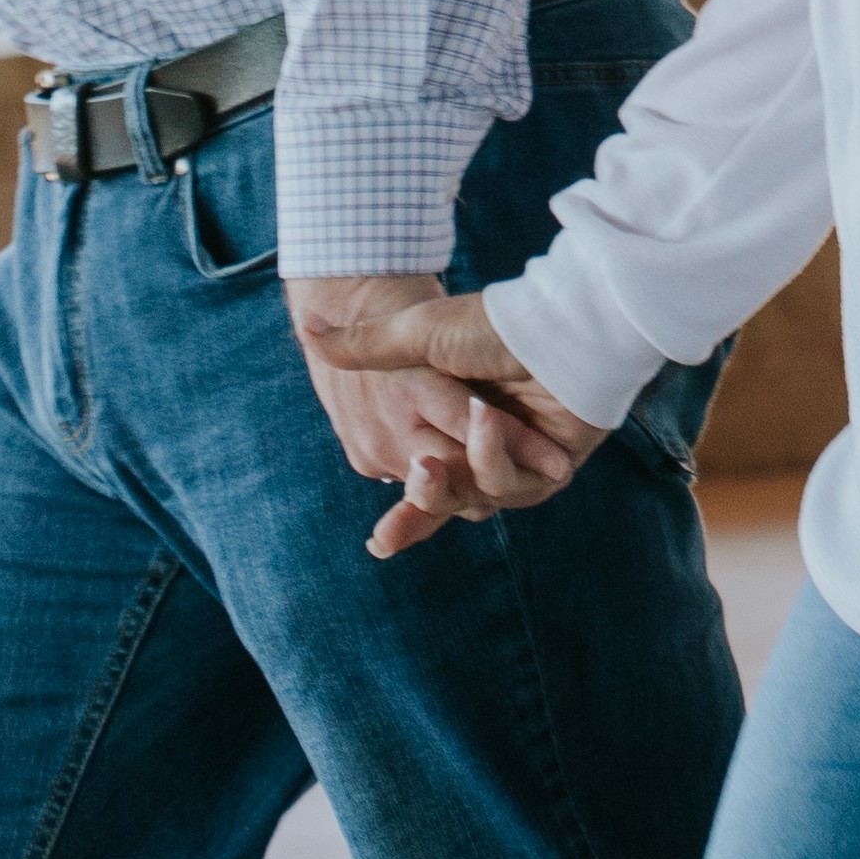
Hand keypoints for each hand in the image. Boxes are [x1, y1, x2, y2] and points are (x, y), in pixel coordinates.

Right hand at [288, 273, 609, 559]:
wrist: (549, 315)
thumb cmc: (484, 324)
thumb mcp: (413, 335)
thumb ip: (361, 347)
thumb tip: (306, 330)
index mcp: (453, 424)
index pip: (424, 481)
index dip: (406, 517)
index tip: (380, 544)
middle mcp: (486, 447)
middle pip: (449, 500)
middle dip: (423, 507)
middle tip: (400, 506)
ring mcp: (521, 458)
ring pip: (477, 498)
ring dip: (453, 481)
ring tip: (435, 455)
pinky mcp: (553, 465)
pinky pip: (515, 487)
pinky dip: (495, 458)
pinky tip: (486, 421)